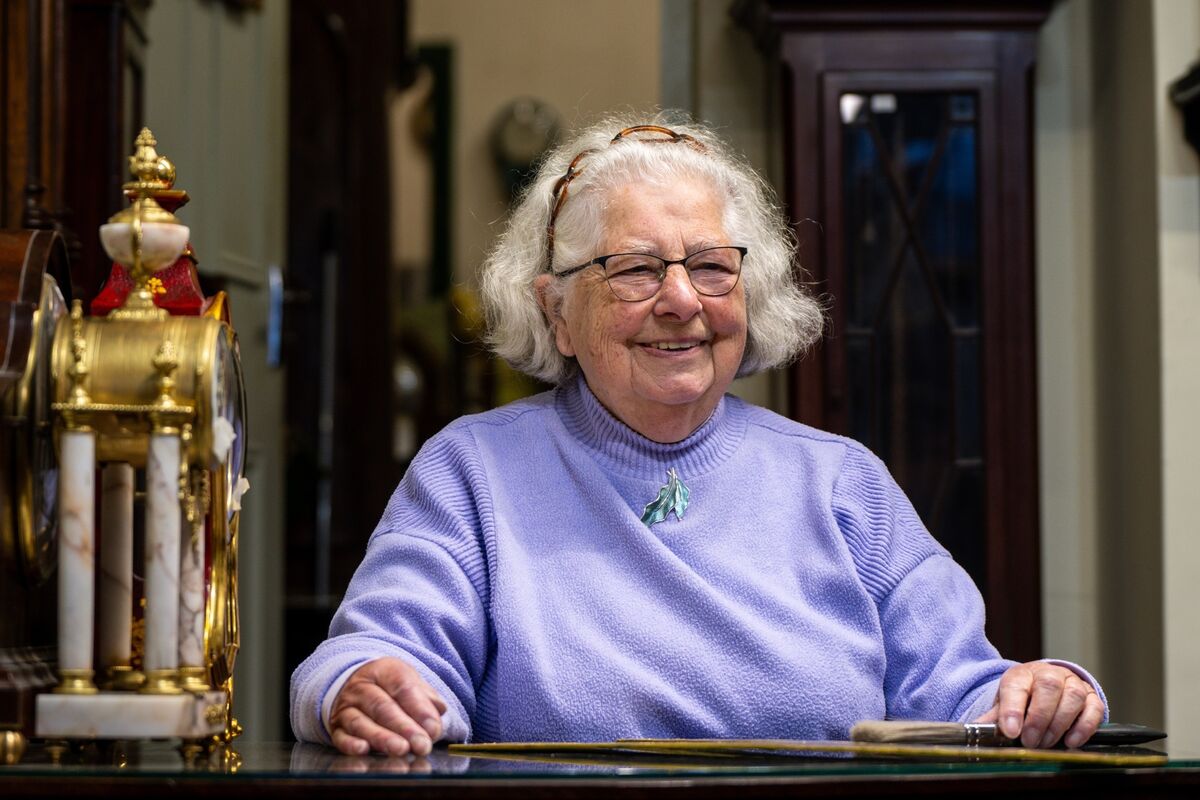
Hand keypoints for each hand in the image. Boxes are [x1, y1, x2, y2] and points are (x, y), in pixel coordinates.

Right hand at [328, 657, 447, 756]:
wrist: (353, 683)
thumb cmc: (388, 686)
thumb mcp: (408, 682)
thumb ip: (425, 697)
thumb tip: (439, 710)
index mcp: (384, 671)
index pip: (403, 687)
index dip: (419, 708)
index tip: (434, 729)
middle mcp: (362, 688)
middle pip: (383, 707)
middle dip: (404, 728)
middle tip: (421, 744)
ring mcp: (346, 707)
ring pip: (362, 722)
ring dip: (382, 738)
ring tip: (401, 750)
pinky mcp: (336, 728)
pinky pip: (341, 737)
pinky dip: (351, 744)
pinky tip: (363, 750)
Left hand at [974, 661, 1104, 748]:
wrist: (1047, 685)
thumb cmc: (1025, 697)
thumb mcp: (1005, 704)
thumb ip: (993, 719)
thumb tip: (974, 732)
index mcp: (1021, 674)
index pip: (1016, 686)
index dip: (1012, 709)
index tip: (1010, 731)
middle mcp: (1049, 674)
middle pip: (1048, 688)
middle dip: (1038, 719)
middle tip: (1030, 742)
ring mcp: (1072, 683)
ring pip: (1072, 697)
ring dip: (1059, 724)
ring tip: (1047, 743)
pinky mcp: (1091, 696)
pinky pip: (1094, 708)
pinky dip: (1084, 727)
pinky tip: (1071, 742)